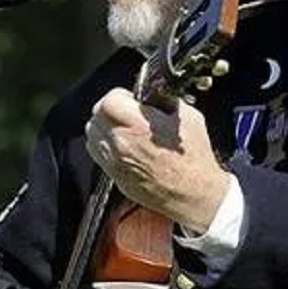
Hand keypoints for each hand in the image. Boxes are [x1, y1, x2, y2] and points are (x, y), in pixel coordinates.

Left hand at [85, 87, 229, 233]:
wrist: (194, 195)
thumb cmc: (195, 159)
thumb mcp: (189, 117)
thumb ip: (165, 100)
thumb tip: (152, 93)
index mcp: (138, 126)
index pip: (109, 100)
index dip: (120, 95)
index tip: (131, 99)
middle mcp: (121, 143)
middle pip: (97, 114)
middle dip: (110, 108)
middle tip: (126, 111)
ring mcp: (114, 161)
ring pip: (92, 133)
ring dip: (104, 125)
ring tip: (122, 127)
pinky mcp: (113, 175)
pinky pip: (96, 152)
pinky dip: (103, 143)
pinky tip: (122, 144)